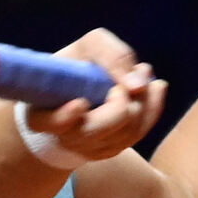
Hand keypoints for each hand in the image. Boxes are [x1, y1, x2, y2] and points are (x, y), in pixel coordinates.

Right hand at [27, 28, 166, 160]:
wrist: (80, 88)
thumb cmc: (79, 65)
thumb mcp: (88, 47)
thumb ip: (109, 54)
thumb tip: (137, 86)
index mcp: (43, 114)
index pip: (53, 123)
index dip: (67, 116)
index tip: (81, 102)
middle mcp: (64, 137)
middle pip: (97, 130)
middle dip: (119, 105)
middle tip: (123, 82)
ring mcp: (88, 148)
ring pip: (124, 133)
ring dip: (141, 101)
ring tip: (141, 74)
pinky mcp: (111, 150)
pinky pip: (139, 133)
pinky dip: (152, 107)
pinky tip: (155, 88)